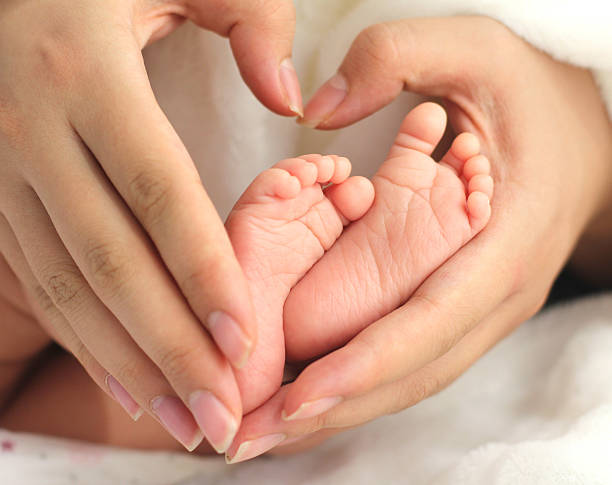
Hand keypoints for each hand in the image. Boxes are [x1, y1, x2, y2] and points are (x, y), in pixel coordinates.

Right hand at [0, 0, 299, 452]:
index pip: (157, 190)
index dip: (203, 269)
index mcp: (83, 71)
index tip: (246, 337)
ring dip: (129, 362)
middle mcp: (30, 128)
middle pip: (111, 259)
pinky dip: (86, 338)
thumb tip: (291, 99)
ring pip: (69, 286)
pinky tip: (130, 380)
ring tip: (185, 419)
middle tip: (221, 414)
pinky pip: (41, 278)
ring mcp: (1, 166)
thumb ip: (248, 20)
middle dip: (170, 346)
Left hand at [225, 16, 611, 461]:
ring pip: (410, 378)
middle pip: (414, 372)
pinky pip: (409, 359)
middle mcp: (496, 293)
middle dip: (335, 410)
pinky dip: (356, 385)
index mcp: (504, 241)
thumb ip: (395, 59)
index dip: (365, 364)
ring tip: (262, 433)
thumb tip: (317, 111)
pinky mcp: (460, 309)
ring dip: (338, 410)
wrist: (578, 132)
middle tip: (250, 437)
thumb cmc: (524, 92)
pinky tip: (303, 398)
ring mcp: (481, 310)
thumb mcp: (471, 49)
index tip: (296, 399)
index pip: (431, 320)